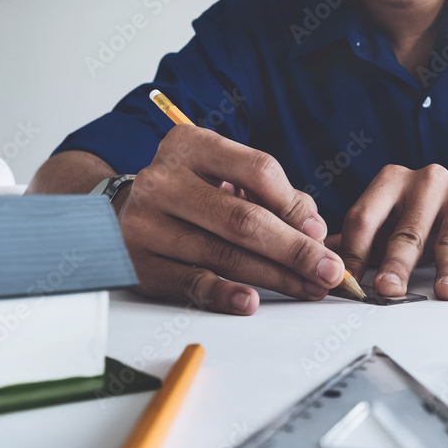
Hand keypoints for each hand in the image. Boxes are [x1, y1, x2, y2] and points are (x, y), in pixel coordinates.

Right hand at [116, 125, 346, 314]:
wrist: (119, 211)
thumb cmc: (189, 191)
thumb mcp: (225, 174)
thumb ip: (270, 194)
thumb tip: (312, 229)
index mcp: (191, 146)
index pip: (258, 170)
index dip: (294, 205)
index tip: (320, 233)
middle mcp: (164, 181)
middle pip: (243, 219)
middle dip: (294, 249)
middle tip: (328, 271)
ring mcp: (147, 223)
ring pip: (223, 254)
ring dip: (275, 276)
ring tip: (308, 288)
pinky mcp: (140, 264)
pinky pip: (190, 282)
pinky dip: (223, 294)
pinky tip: (250, 301)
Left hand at [339, 164, 447, 299]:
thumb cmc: (421, 218)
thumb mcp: (386, 223)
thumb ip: (355, 241)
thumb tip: (313, 261)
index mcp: (392, 180)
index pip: (366, 217)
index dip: (354, 253)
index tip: (347, 283)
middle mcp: (428, 180)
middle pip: (408, 230)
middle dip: (398, 263)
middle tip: (389, 289)